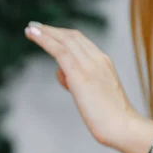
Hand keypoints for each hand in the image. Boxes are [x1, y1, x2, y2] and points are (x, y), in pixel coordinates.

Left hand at [24, 22, 142, 147]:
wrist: (122, 126)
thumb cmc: (108, 116)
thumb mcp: (92, 93)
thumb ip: (78, 80)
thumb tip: (63, 74)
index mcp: (103, 62)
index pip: (80, 41)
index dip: (62, 34)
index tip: (48, 31)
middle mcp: (97, 59)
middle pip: (71, 36)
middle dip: (52, 30)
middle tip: (34, 27)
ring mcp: (89, 65)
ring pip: (64, 40)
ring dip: (45, 33)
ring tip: (29, 30)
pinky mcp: (79, 74)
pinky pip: (59, 51)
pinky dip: (45, 41)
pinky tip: (33, 35)